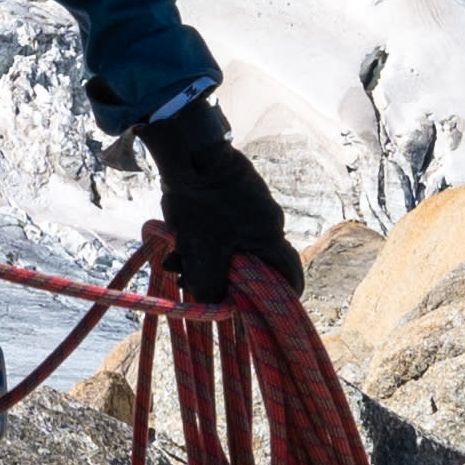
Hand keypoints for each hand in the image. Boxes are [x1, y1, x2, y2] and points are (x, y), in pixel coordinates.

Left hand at [138, 101, 296, 303]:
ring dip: (204, 259)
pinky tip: (175, 244)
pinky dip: (201, 240)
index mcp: (269, 235)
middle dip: (223, 279)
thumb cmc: (202, 205)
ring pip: (231, 246)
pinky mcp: (230, 196)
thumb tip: (216, 304)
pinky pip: (221, 228)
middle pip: (252, 263)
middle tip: (194, 284)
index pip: (289, 272)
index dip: (283, 295)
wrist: (188, 154)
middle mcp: (266, 221)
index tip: (266, 310)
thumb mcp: (202, 252)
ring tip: (176, 263)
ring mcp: (249, 207)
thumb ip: (210, 285)